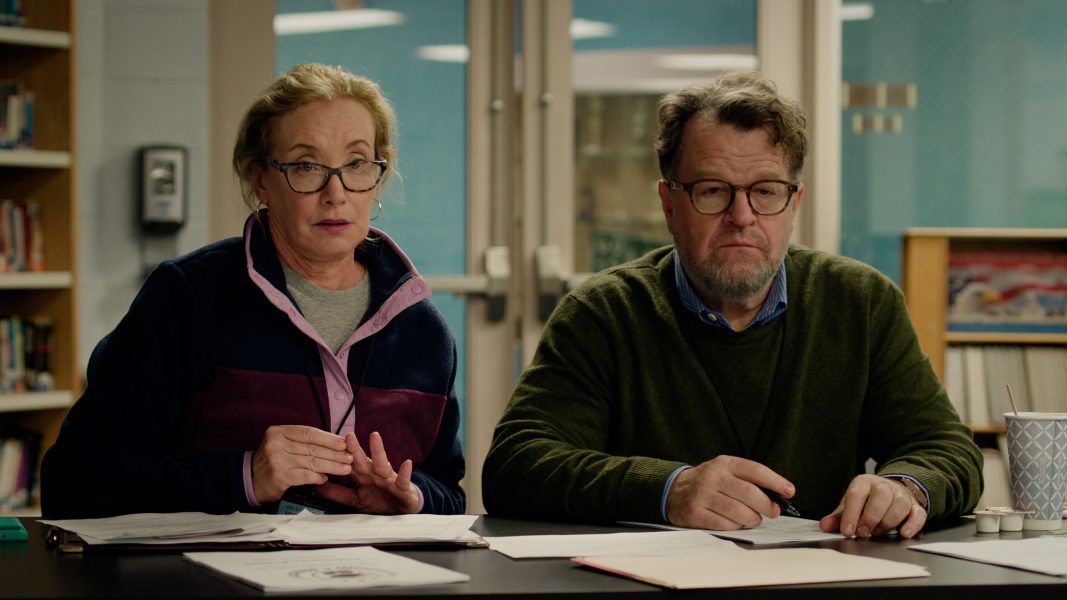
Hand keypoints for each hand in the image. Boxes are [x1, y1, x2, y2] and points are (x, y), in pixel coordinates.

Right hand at [251, 425, 352, 503]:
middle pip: (312, 447)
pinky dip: (317, 477)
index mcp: (279, 431)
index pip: (309, 432)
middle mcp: (276, 443)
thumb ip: (303, 441)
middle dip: (334, 453)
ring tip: (345, 468)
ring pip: (311, 461)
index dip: (328, 438)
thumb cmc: (272, 461)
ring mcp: (277, 459)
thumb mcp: (283, 444)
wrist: (249, 480)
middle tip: (349, 457)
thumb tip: (334, 441)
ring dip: (331, 466)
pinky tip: (325, 478)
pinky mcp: (279, 475)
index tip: (343, 443)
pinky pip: (305, 475)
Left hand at [314, 431, 420, 514]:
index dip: (339, 456)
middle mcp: (374, 474)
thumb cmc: (379, 501)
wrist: (402, 510)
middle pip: (363, 460)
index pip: (348, 464)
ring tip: (375, 437)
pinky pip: (403, 479)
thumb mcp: (355, 499)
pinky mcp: (403, 487)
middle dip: (355, 448)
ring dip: (378, 450)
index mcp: (362, 476)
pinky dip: (405, 472)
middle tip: (348, 436)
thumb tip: (317, 486)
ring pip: (382, 464)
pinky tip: (406, 463)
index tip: (327, 446)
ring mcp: (388, 479)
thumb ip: (337, 493)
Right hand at [665, 455, 795, 529]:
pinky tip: (735, 523)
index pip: (755, 470)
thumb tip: (777, 495)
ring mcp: (703, 495)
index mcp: (724, 463)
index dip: (776, 481)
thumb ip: (747, 479)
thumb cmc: (707, 483)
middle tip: (773, 512)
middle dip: (767, 506)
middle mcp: (713, 477)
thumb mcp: (724, 471)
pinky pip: (724, 525)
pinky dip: (735, 527)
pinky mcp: (695, 513)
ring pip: (739, 512)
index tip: (789, 491)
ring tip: (753, 519)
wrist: (673, 490)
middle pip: (750, 493)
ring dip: (752, 519)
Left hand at [818, 475, 926, 537]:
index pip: (856, 495)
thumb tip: (824, 526)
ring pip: (899, 504)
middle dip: (871, 517)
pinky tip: (903, 533)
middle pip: (880, 496)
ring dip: (888, 521)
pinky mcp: (915, 506)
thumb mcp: (850, 506)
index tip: (847, 531)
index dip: (851, 514)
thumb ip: (838, 517)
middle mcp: (883, 486)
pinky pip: (918, 514)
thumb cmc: (867, 502)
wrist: (890, 493)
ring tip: (878, 532)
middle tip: (863, 532)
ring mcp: (901, 495)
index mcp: (864, 483)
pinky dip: (912, 524)